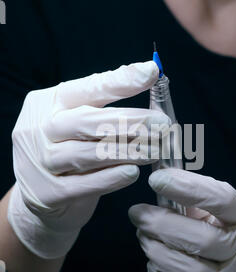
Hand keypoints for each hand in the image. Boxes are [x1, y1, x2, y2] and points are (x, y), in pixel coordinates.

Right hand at [8, 61, 169, 258]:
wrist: (39, 199)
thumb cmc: (69, 153)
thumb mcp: (80, 126)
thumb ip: (106, 111)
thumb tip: (151, 96)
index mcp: (48, 103)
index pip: (86, 88)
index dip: (120, 80)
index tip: (151, 72)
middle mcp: (37, 129)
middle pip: (87, 121)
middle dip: (131, 121)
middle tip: (163, 124)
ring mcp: (38, 162)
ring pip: (88, 154)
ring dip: (128, 151)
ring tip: (156, 149)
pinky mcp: (45, 194)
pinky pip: (84, 185)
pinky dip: (111, 178)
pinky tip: (133, 172)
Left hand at [128, 168, 235, 271]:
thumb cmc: (222, 228)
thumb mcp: (218, 205)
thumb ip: (194, 191)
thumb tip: (159, 175)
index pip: (222, 200)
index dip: (188, 189)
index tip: (156, 179)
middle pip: (203, 240)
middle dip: (162, 225)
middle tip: (137, 213)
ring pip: (190, 271)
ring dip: (157, 250)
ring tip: (143, 235)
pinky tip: (153, 259)